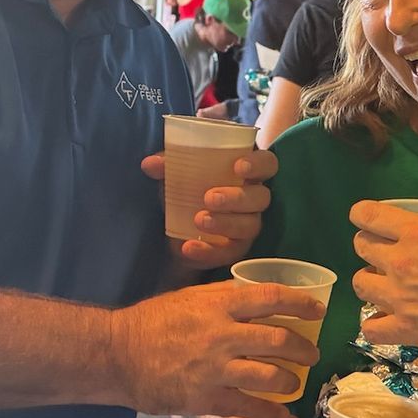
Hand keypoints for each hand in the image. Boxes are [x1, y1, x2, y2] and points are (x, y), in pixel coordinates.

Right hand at [108, 280, 323, 417]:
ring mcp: (215, 368)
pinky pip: (248, 406)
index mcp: (218, 304)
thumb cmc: (151, 322)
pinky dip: (270, 411)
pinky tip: (279, 413)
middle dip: (305, 349)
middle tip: (313, 354)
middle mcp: (222, 334)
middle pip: (280, 340)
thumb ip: (222, 296)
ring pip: (270, 376)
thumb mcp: (188, 297)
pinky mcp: (205, 398)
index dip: (302, 303)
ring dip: (290, 381)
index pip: (272, 297)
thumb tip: (254, 293)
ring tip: (295, 383)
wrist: (115, 354)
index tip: (318, 310)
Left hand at [141, 147, 277, 268]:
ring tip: (199, 220)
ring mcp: (248, 225)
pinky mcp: (235, 249)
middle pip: (261, 198)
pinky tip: (189, 247)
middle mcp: (255, 198)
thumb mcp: (178, 171)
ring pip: (250, 226)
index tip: (239, 166)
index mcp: (248, 171)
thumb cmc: (189, 185)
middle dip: (237, 198)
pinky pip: (229, 253)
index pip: (267, 164)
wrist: (178, 223)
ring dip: (226, 223)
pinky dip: (208, 252)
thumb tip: (150, 164)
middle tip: (209, 197)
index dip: (258, 165)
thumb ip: (167, 164)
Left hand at [350, 205, 417, 362]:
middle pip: (361, 246)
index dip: (363, 215)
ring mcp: (398, 297)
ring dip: (370, 282)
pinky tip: (387, 321)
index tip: (365, 219)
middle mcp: (401, 261)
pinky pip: (370, 328)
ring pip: (359, 284)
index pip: (369, 215)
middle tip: (385, 255)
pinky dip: (375, 324)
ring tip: (385, 288)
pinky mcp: (404, 329)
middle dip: (370, 247)